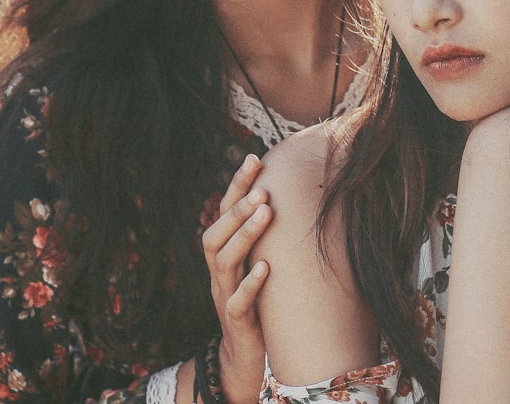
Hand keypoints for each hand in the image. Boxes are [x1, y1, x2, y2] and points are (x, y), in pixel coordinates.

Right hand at [202, 154, 271, 403]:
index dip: (236, 185)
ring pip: (224, 261)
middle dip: (238, 207)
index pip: (223, 212)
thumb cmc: (260, 298)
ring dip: (244, 234)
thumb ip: (267, 232)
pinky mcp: (236, 321)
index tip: (253, 157)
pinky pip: (237, 301)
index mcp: (223, 253)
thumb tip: (293, 190)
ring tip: (265, 212)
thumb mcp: (260, 260)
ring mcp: (223, 295)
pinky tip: (266, 268)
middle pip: (216, 233)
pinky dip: (250, 284)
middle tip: (262, 188)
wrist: (247, 353)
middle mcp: (218, 271)